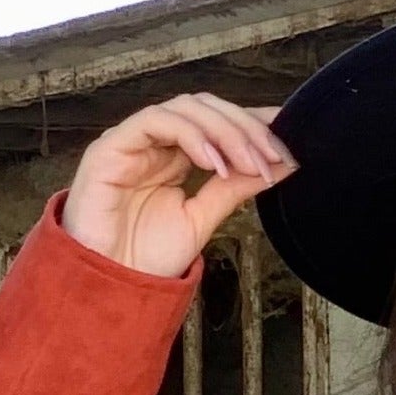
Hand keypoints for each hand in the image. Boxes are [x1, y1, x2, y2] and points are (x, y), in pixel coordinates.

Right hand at [64, 96, 293, 279]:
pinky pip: (156, 121)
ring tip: (250, 163)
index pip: (217, 122)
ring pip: (185, 108)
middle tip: (273, 156)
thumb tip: (281, 165)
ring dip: (224, 131)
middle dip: (245, 128)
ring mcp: (133, 139)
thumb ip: (234, 188)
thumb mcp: (202, 219)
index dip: (252, 123)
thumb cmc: (145, 257)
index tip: (287, 139)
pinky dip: (191, 135)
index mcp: (175, 155)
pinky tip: (214, 163)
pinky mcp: (112, 145)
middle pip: (206, 108)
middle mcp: (155, 141)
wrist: (108, 286)